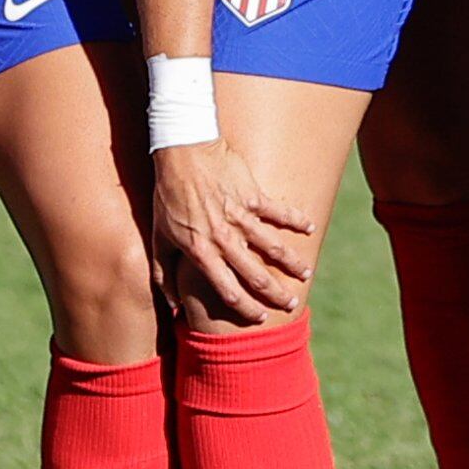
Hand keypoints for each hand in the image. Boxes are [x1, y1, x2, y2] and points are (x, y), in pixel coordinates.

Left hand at [149, 139, 318, 321]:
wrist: (183, 151)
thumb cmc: (168, 194)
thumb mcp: (159, 236)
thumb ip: (164, 273)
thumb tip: (170, 304)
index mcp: (201, 252)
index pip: (227, 289)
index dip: (245, 307)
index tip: (260, 317)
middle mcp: (224, 238)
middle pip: (255, 275)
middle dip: (276, 294)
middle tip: (291, 303)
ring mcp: (240, 217)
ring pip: (273, 247)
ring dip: (291, 262)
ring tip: (306, 274)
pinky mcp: (253, 195)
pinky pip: (279, 212)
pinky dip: (296, 220)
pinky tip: (309, 228)